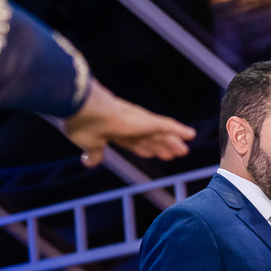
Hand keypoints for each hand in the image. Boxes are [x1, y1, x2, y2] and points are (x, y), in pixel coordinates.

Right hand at [63, 80, 194, 167]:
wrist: (81, 107)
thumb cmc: (80, 123)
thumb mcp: (88, 143)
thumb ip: (93, 153)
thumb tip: (88, 162)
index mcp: (114, 132)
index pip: (134, 143)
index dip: (145, 149)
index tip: (154, 154)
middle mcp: (129, 126)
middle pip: (150, 139)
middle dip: (162, 146)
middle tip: (176, 152)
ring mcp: (137, 123)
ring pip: (160, 134)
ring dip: (172, 142)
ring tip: (185, 149)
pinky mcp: (145, 121)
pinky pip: (166, 126)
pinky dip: (179, 130)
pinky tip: (191, 134)